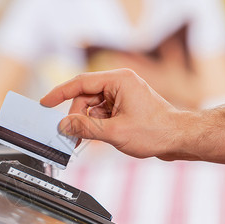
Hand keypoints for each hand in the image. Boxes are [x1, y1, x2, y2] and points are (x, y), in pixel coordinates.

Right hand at [40, 69, 184, 159]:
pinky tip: (94, 138)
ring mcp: (122, 95)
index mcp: (118, 80)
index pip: (80, 82)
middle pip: (85, 97)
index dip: (59, 93)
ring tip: (83, 141)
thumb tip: (64, 126)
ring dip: (86, 123)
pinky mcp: (124, 106)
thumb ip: (86, 128)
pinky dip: (95, 125)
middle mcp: (119, 84)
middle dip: (76, 117)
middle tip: (69, 136)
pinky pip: (101, 113)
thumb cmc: (156, 131)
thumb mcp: (115, 132)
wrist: (180, 138)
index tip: (45, 103)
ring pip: (91, 107)